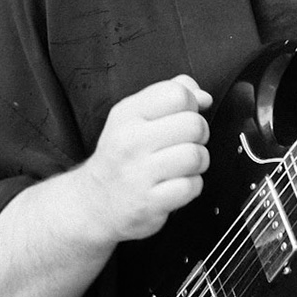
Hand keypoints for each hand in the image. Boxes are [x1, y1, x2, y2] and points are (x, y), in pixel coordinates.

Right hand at [74, 74, 212, 242]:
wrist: (93, 202)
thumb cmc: (121, 156)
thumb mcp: (134, 117)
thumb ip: (169, 96)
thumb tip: (203, 96)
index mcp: (127, 115)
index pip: (178, 94)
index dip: (190, 105)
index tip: (180, 116)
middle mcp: (130, 142)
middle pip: (195, 125)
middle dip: (199, 135)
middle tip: (183, 143)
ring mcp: (138, 174)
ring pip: (196, 156)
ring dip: (197, 163)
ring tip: (180, 165)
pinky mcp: (149, 202)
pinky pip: (192, 186)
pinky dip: (191, 186)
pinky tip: (173, 184)